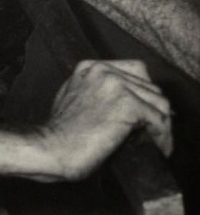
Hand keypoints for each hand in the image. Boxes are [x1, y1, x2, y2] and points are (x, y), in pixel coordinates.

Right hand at [38, 59, 172, 179]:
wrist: (53, 148)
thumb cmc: (60, 132)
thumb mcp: (71, 98)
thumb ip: (93, 90)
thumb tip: (118, 100)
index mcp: (90, 67)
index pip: (135, 72)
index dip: (143, 95)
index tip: (146, 114)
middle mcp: (104, 71)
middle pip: (149, 87)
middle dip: (154, 111)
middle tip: (153, 132)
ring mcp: (116, 85)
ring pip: (159, 102)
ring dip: (161, 125)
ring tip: (157, 142)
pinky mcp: (128, 104)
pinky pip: (160, 120)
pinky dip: (162, 137)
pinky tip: (157, 147)